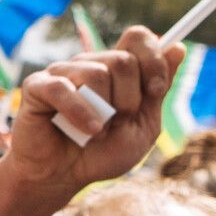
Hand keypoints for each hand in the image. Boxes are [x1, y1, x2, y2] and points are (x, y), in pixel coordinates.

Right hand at [2, 25, 173, 195]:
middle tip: (116, 122)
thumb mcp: (143, 125)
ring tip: (95, 132)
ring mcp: (62, 72)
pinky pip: (64, 89)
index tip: (155, 92)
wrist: (63, 178)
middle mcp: (89, 63)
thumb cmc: (102, 153)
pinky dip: (80, 113)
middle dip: (128, 100)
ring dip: (103, 113)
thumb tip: (178, 48)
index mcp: (116, 69)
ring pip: (96, 73)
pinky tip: (86, 131)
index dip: (153, 60)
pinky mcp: (37, 86)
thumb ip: (158, 89)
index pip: (138, 37)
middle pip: (123, 60)